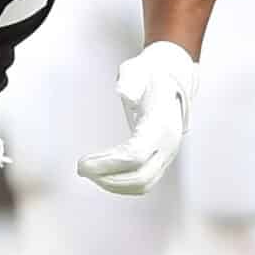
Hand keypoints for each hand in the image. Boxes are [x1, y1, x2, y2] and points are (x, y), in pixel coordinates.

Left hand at [77, 41, 196, 195]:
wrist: (171, 80)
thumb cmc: (151, 76)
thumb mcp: (138, 70)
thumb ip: (130, 80)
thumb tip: (123, 92)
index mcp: (161, 123)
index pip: (135, 155)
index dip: (107, 164)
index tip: (84, 164)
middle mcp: (168, 143)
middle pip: (140, 177)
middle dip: (107, 178)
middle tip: (83, 169)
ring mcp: (168, 154)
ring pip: (143, 184)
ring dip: (113, 184)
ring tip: (91, 172)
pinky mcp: (162, 159)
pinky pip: (144, 182)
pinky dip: (122, 183)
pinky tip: (103, 174)